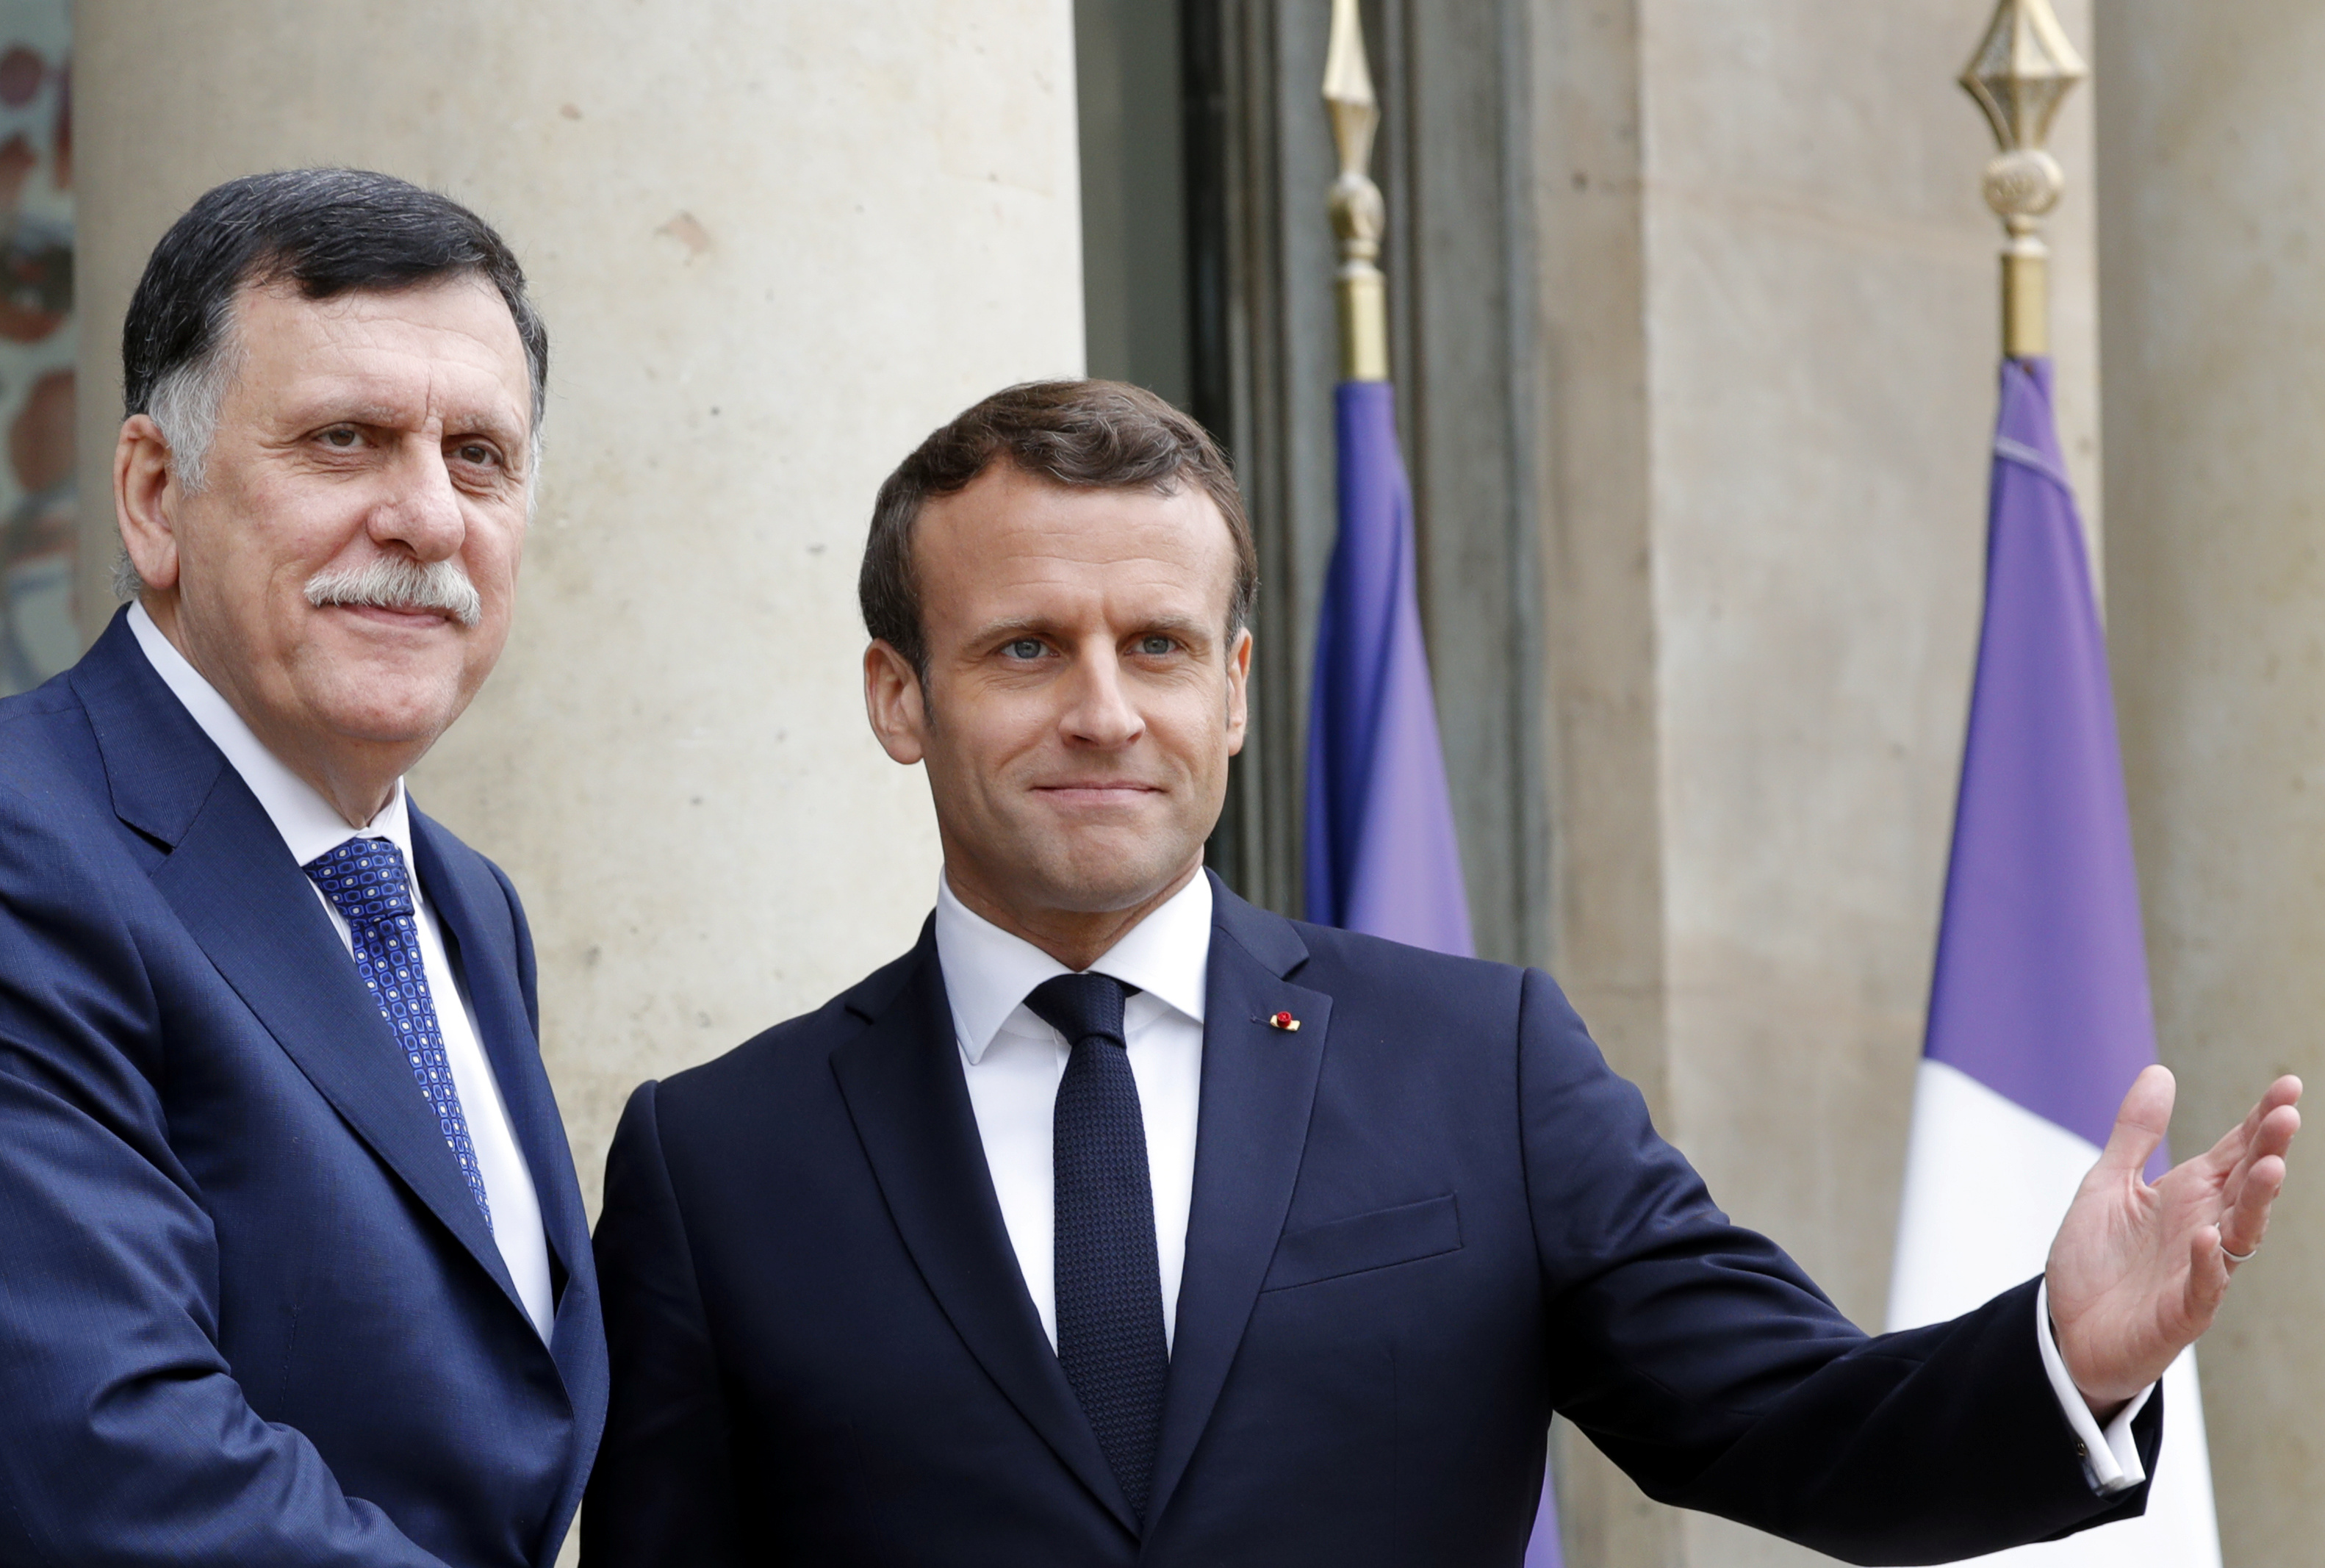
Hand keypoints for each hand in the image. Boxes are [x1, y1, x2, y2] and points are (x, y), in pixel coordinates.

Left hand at [2047, 1065, 2300, 1411]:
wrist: (2069, 1330)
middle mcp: (2204, 1227)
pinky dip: (2208, 1264)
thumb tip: (2160, 1071)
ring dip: (2256, 1203)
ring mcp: (2198, 1271)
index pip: (2235, 1151)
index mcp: (2189, 1195)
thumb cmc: (2097, 1260)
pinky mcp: (2181, 1313)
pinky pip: (2204, 1288)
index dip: (2260, 1120)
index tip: (2288, 1085)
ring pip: (2240, 1235)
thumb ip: (2135, 1134)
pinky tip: (2207, 1238)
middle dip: (2269, 1151)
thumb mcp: (2107, 1184)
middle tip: (2288, 1115)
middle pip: (2247, 1185)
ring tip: (2269, 1168)